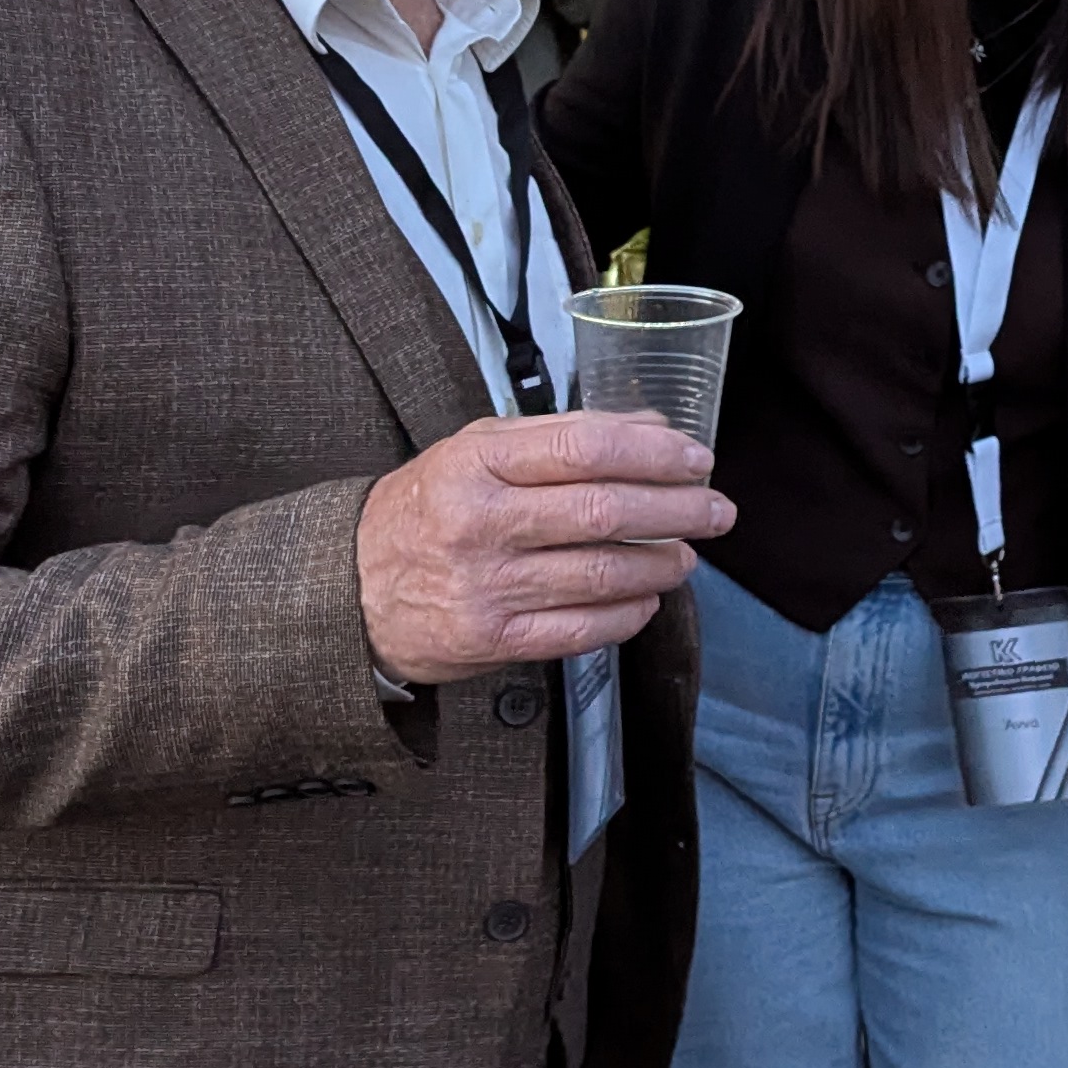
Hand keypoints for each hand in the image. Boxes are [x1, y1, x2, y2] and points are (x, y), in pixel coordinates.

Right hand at [356, 411, 734, 685]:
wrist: (351, 586)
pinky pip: (581, 629)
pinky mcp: (492, 640)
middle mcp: (481, 523)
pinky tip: (646, 598)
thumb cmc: (425, 510)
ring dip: (661, 564)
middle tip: (717, 510)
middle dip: (677, 510)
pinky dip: (627, 614)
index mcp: (476, 464)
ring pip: (602, 574)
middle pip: (604, 512)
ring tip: (686, 555)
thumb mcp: (476, 450)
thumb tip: (652, 426)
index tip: (696, 458)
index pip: (585, 448)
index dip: (654, 452)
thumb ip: (563, 435)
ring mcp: (487, 586)